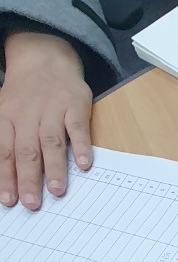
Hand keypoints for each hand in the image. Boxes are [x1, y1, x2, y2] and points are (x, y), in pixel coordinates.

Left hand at [0, 31, 92, 209]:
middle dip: (27, 178)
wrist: (44, 58)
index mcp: (7, 118)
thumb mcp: (7, 113)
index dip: (5, 176)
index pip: (4, 151)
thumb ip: (7, 143)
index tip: (9, 200)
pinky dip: (81, 146)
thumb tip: (8, 179)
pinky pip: (77, 128)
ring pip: (50, 141)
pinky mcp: (74, 105)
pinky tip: (84, 165)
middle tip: (31, 203)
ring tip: (56, 191)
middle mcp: (27, 115)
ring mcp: (52, 110)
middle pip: (26, 150)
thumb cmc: (26, 97)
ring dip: (53, 167)